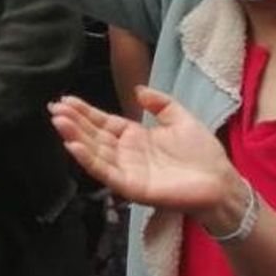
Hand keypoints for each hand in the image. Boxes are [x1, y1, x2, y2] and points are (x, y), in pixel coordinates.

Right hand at [50, 87, 234, 218]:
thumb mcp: (181, 119)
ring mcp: (127, 170)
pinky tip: (75, 146)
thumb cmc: (202, 153)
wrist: (220, 180)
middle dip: (74, 122)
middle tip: (54, 108)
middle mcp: (127, 153)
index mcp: (137, 137)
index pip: (104, 122)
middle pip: (94, 136)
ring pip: (95, 152)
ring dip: (76, 138)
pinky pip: (106, 172)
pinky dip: (89, 160)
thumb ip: (160, 103)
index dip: (86, 112)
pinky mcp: (132, 186)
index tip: (66, 100)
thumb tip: (137, 89)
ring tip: (59, 122)